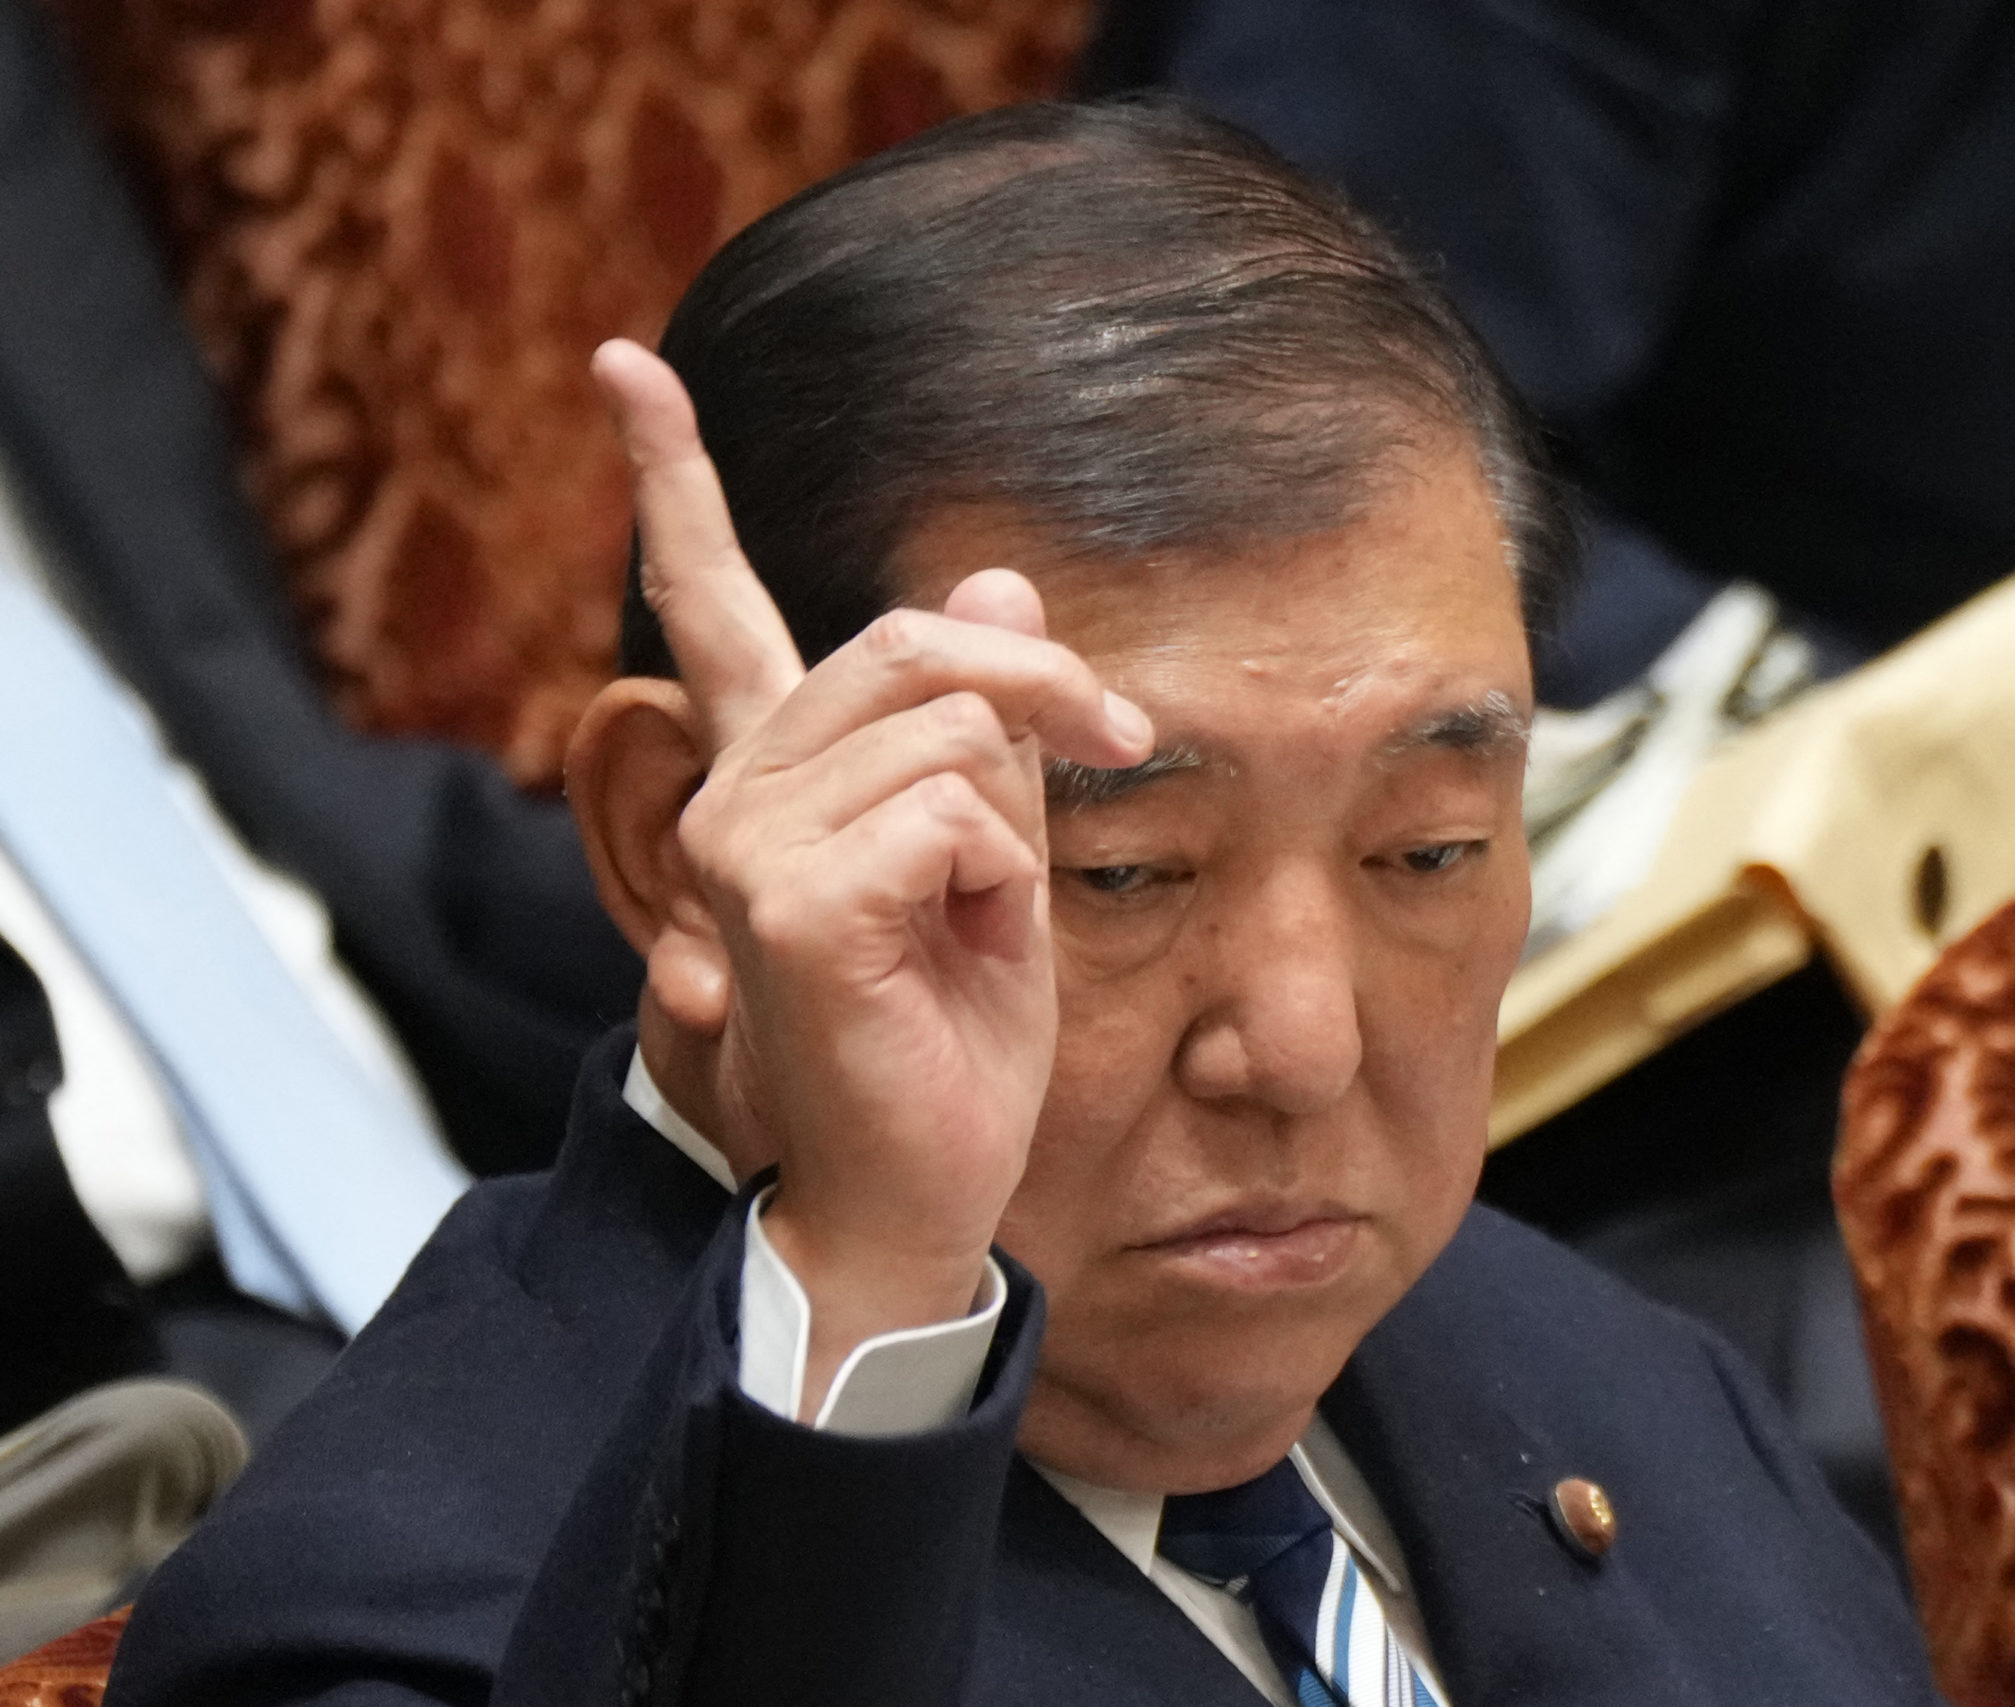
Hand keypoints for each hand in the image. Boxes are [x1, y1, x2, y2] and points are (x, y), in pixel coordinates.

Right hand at [590, 340, 1152, 1392]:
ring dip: (1015, 835)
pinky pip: (958, 816)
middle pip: (916, 642)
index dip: (673, 477)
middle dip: (1048, 691)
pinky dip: (998, 886)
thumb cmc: (952, 1038)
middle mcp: (735, 791)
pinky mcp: (789, 898)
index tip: (625, 366)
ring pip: (955, 736)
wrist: (920, 1189)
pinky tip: (954, 954)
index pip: (717, 600)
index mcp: (777, 776)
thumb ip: (986, 729)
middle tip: (1126, 738)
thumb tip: (997, 578)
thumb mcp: (997, 860)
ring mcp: (746, 842)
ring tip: (972, 929)